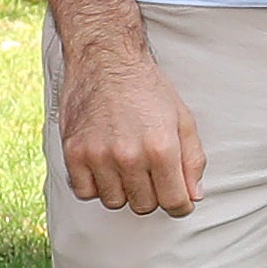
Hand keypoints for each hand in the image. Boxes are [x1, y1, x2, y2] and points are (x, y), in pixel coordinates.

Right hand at [56, 37, 204, 219]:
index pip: (174, 201)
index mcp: (161, 148)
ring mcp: (97, 156)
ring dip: (124, 191)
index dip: (180, 205)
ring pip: (114, 202)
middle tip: (151, 175)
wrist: (106, 62)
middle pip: (144, 205)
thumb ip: (193, 161)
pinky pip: (85, 192)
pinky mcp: (73, 152)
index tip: (178, 201)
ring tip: (127, 168)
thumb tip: (194, 196)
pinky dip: (96, 186)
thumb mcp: (184, 121)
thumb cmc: (149, 90)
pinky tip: (105, 168)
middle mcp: (128, 156)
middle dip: (153, 195)